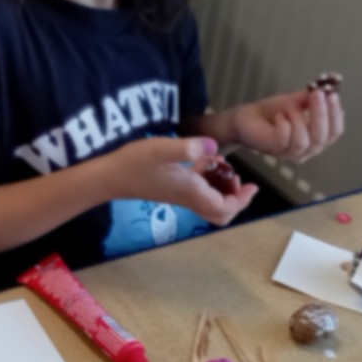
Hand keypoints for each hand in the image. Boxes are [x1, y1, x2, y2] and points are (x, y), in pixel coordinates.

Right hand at [104, 136, 258, 225]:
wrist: (110, 176)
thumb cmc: (135, 162)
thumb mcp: (162, 149)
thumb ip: (188, 148)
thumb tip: (214, 147)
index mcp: (192, 192)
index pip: (225, 208)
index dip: (242, 200)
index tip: (251, 185)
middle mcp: (188, 199)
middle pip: (220, 214)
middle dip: (235, 200)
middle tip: (239, 181)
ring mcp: (180, 196)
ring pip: (210, 205)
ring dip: (222, 190)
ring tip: (221, 166)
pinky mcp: (173, 190)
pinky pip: (199, 194)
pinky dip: (208, 183)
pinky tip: (202, 162)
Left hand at [227, 86, 343, 162]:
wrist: (247, 117)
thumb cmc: (273, 112)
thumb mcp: (297, 101)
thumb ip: (315, 94)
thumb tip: (334, 77)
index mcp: (316, 138)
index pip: (334, 132)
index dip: (335, 114)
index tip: (332, 95)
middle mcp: (306, 150)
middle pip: (322, 138)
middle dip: (321, 114)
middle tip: (317, 93)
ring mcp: (289, 153)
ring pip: (304, 141)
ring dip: (298, 119)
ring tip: (289, 107)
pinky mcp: (273, 149)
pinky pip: (284, 139)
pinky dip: (284, 124)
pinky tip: (279, 116)